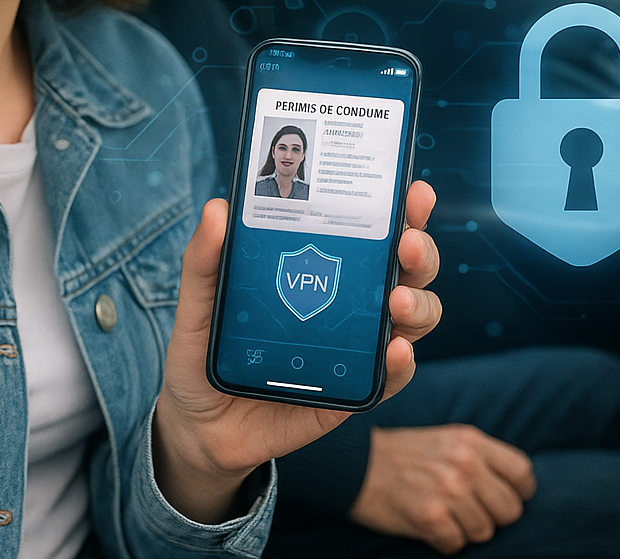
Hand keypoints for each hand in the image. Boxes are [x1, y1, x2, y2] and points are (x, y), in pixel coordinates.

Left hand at [152, 181, 441, 523]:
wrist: (200, 427)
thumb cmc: (206, 354)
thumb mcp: (198, 304)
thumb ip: (205, 260)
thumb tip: (217, 207)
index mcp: (324, 267)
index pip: (372, 231)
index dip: (402, 210)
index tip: (414, 192)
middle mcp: (351, 301)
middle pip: (408, 269)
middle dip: (421, 251)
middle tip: (408, 243)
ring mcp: (358, 347)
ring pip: (414, 319)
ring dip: (419, 304)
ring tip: (397, 300)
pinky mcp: (355, 391)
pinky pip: (391, 378)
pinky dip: (401, 364)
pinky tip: (395, 350)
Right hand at [349, 425, 536, 554]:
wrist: (355, 464)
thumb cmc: (402, 454)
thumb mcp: (446, 440)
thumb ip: (480, 457)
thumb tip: (513, 488)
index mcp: (471, 441)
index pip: (522, 473)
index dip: (518, 492)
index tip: (504, 498)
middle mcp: (465, 464)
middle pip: (509, 509)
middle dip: (492, 516)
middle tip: (468, 510)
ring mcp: (449, 492)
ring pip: (484, 531)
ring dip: (465, 530)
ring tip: (443, 513)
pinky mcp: (431, 518)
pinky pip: (456, 545)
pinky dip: (443, 541)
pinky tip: (428, 524)